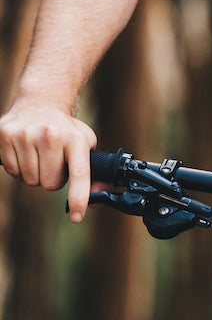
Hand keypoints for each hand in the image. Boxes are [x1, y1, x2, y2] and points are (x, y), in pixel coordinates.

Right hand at [0, 100, 97, 222]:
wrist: (41, 103)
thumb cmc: (66, 130)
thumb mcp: (85, 144)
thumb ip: (93, 173)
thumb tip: (95, 201)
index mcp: (76, 139)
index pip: (79, 174)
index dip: (79, 197)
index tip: (78, 216)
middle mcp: (51, 135)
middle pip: (49, 184)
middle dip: (53, 180)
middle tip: (55, 164)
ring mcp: (25, 135)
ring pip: (30, 180)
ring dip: (36, 174)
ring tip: (41, 156)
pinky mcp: (5, 136)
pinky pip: (12, 172)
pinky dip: (20, 169)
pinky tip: (26, 153)